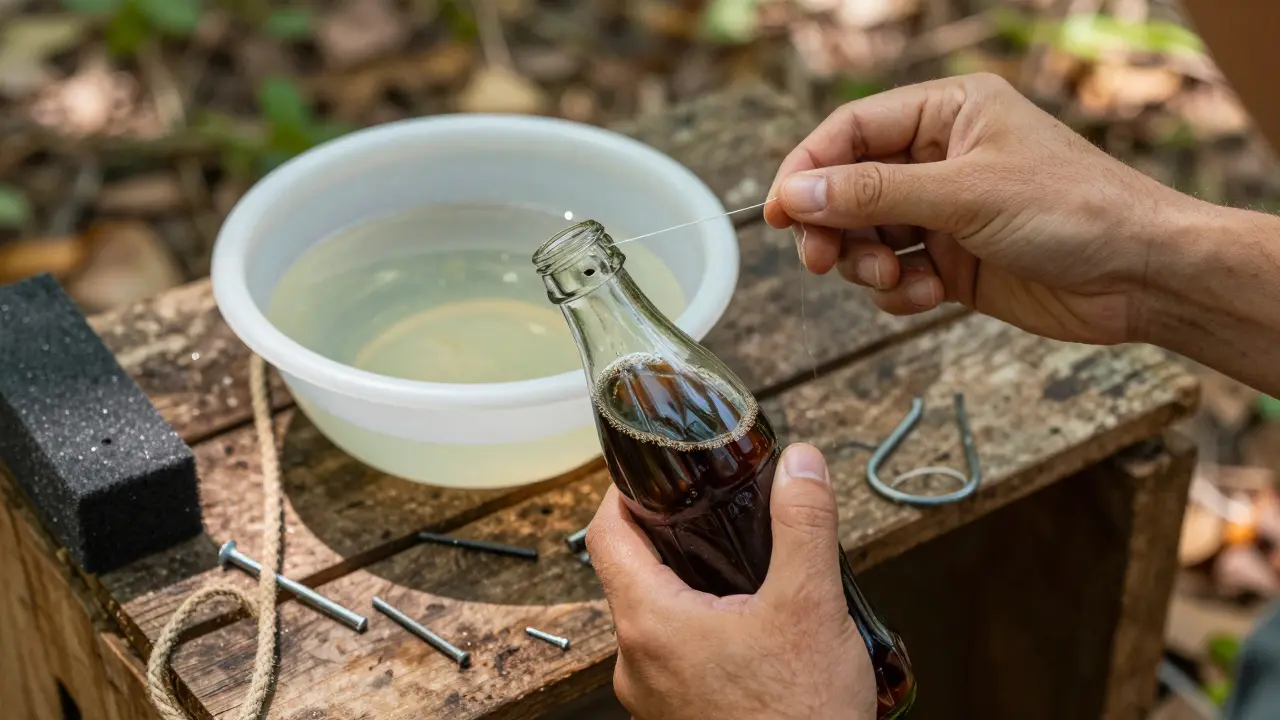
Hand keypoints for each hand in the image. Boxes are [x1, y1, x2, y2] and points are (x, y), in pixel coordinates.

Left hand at [586, 443, 874, 719]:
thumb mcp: (811, 607)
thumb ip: (803, 526)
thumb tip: (801, 464)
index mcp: (649, 622)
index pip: (604, 533)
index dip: (623, 491)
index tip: (653, 470)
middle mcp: (636, 662)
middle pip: (632, 573)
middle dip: (672, 537)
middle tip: (713, 509)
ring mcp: (653, 698)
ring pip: (658, 618)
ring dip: (691, 587)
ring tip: (745, 569)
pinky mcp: (678, 719)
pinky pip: (676, 658)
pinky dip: (703, 631)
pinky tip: (753, 630)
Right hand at [763, 72, 1202, 345]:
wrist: (1142, 278)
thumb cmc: (1075, 212)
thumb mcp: (965, 195)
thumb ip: (874, 193)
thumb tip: (795, 192)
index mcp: (948, 114)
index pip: (851, 131)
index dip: (807, 169)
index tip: (775, 213)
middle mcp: (942, 159)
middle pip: (849, 188)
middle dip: (834, 227)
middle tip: (822, 261)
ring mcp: (946, 213)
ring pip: (868, 236)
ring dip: (867, 264)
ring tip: (893, 280)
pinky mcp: (954, 263)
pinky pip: (895, 276)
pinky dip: (898, 292)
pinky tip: (927, 298)